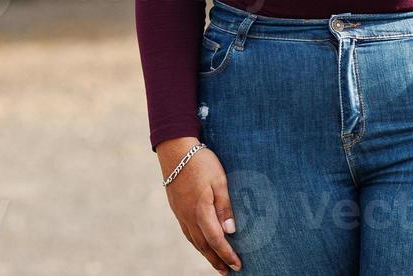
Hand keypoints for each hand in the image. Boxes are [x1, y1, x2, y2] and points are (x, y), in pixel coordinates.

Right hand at [156, 137, 242, 273]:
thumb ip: (225, 206)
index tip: (237, 265)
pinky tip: (200, 243)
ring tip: (215, 263)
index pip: (216, 240)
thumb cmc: (200, 162)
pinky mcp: (176, 207)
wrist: (174, 148)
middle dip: (216, 260)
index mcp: (200, 210)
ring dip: (205, 254)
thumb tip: (230, 231)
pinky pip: (186, 231)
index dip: (227, 254)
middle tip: (227, 272)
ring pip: (193, 240)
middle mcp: (188, 216)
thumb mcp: (219, 180)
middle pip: (203, 245)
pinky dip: (196, 242)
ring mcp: (180, 212)